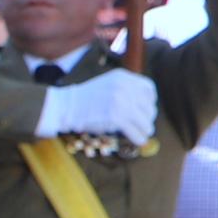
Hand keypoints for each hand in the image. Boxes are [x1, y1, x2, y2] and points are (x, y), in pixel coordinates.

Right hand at [37, 71, 159, 140]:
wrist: (67, 106)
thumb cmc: (86, 99)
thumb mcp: (108, 84)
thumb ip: (125, 89)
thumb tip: (146, 106)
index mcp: (123, 77)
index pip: (149, 88)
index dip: (150, 101)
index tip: (146, 110)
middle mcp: (125, 87)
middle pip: (149, 107)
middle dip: (147, 118)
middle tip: (143, 125)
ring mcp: (121, 102)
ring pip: (145, 121)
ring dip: (145, 130)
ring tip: (141, 134)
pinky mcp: (117, 117)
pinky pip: (136, 132)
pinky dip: (139, 138)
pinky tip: (137, 140)